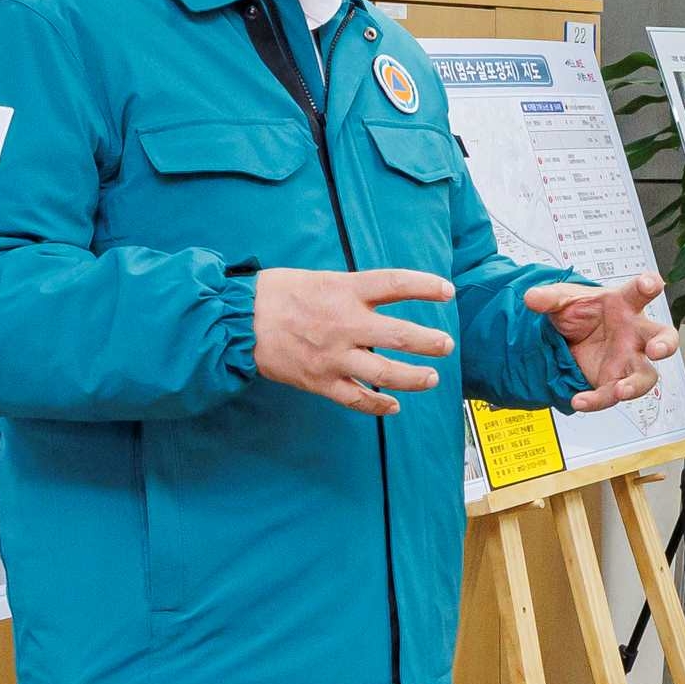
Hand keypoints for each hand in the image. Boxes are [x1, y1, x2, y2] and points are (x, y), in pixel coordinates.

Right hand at [255, 267, 455, 414]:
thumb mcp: (318, 278)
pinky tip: (393, 405)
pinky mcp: (320, 381)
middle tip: (446, 345)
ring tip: (431, 378)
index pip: (395, 283)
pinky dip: (378, 404)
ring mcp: (334, 356)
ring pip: (385, 373)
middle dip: (429, 342)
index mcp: (344, 290)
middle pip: (399, 334)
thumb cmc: (276, 294)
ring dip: (414, 378)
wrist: (237, 322)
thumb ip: (351, 290)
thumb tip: (379, 298)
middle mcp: (344, 323)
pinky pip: (357, 398)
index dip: (426, 286)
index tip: (447, 291)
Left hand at [524, 272, 678, 411]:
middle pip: (663, 337)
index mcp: (625, 305)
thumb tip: (531, 297)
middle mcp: (633, 334)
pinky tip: (580, 400)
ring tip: (622, 390)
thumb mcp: (562, 301)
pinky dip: (596, 400)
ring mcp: (627, 360)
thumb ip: (549, 298)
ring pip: (646, 376)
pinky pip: (610, 395)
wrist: (568, 337)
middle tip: (657, 349)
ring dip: (637, 385)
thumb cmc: (579, 314)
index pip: (640, 292)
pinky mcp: (613, 381)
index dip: (649, 285)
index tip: (649, 283)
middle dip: (665, 344)